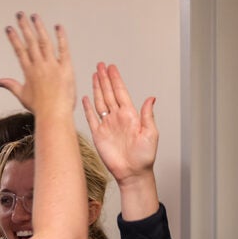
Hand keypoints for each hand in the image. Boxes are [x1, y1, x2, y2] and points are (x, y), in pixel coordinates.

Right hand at [0, 12, 74, 117]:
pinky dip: (61, 37)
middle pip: (30, 42)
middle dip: (24, 27)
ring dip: (38, 27)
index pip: (19, 50)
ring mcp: (52, 66)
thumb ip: (11, 85)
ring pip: (44, 42)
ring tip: (34, 16)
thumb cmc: (40, 108)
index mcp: (29, 71)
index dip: (14, 38)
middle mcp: (39, 66)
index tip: (9, 28)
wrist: (55, 115)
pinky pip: (63, 49)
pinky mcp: (65, 68)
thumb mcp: (23, 96)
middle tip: (20, 15)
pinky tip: (58, 26)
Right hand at [82, 63, 157, 185]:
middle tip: (100, 65)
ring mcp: (108, 126)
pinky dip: (88, 108)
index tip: (111, 68)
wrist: (132, 173)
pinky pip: (92, 118)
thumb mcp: (151, 134)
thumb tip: (151, 98)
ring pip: (100, 102)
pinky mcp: (99, 135)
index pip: (121, 93)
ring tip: (94, 75)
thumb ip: (148, 116)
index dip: (115, 80)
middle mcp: (118, 118)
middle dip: (104, 79)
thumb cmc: (144, 157)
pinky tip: (87, 98)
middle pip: (109, 93)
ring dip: (97, 89)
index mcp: (130, 116)